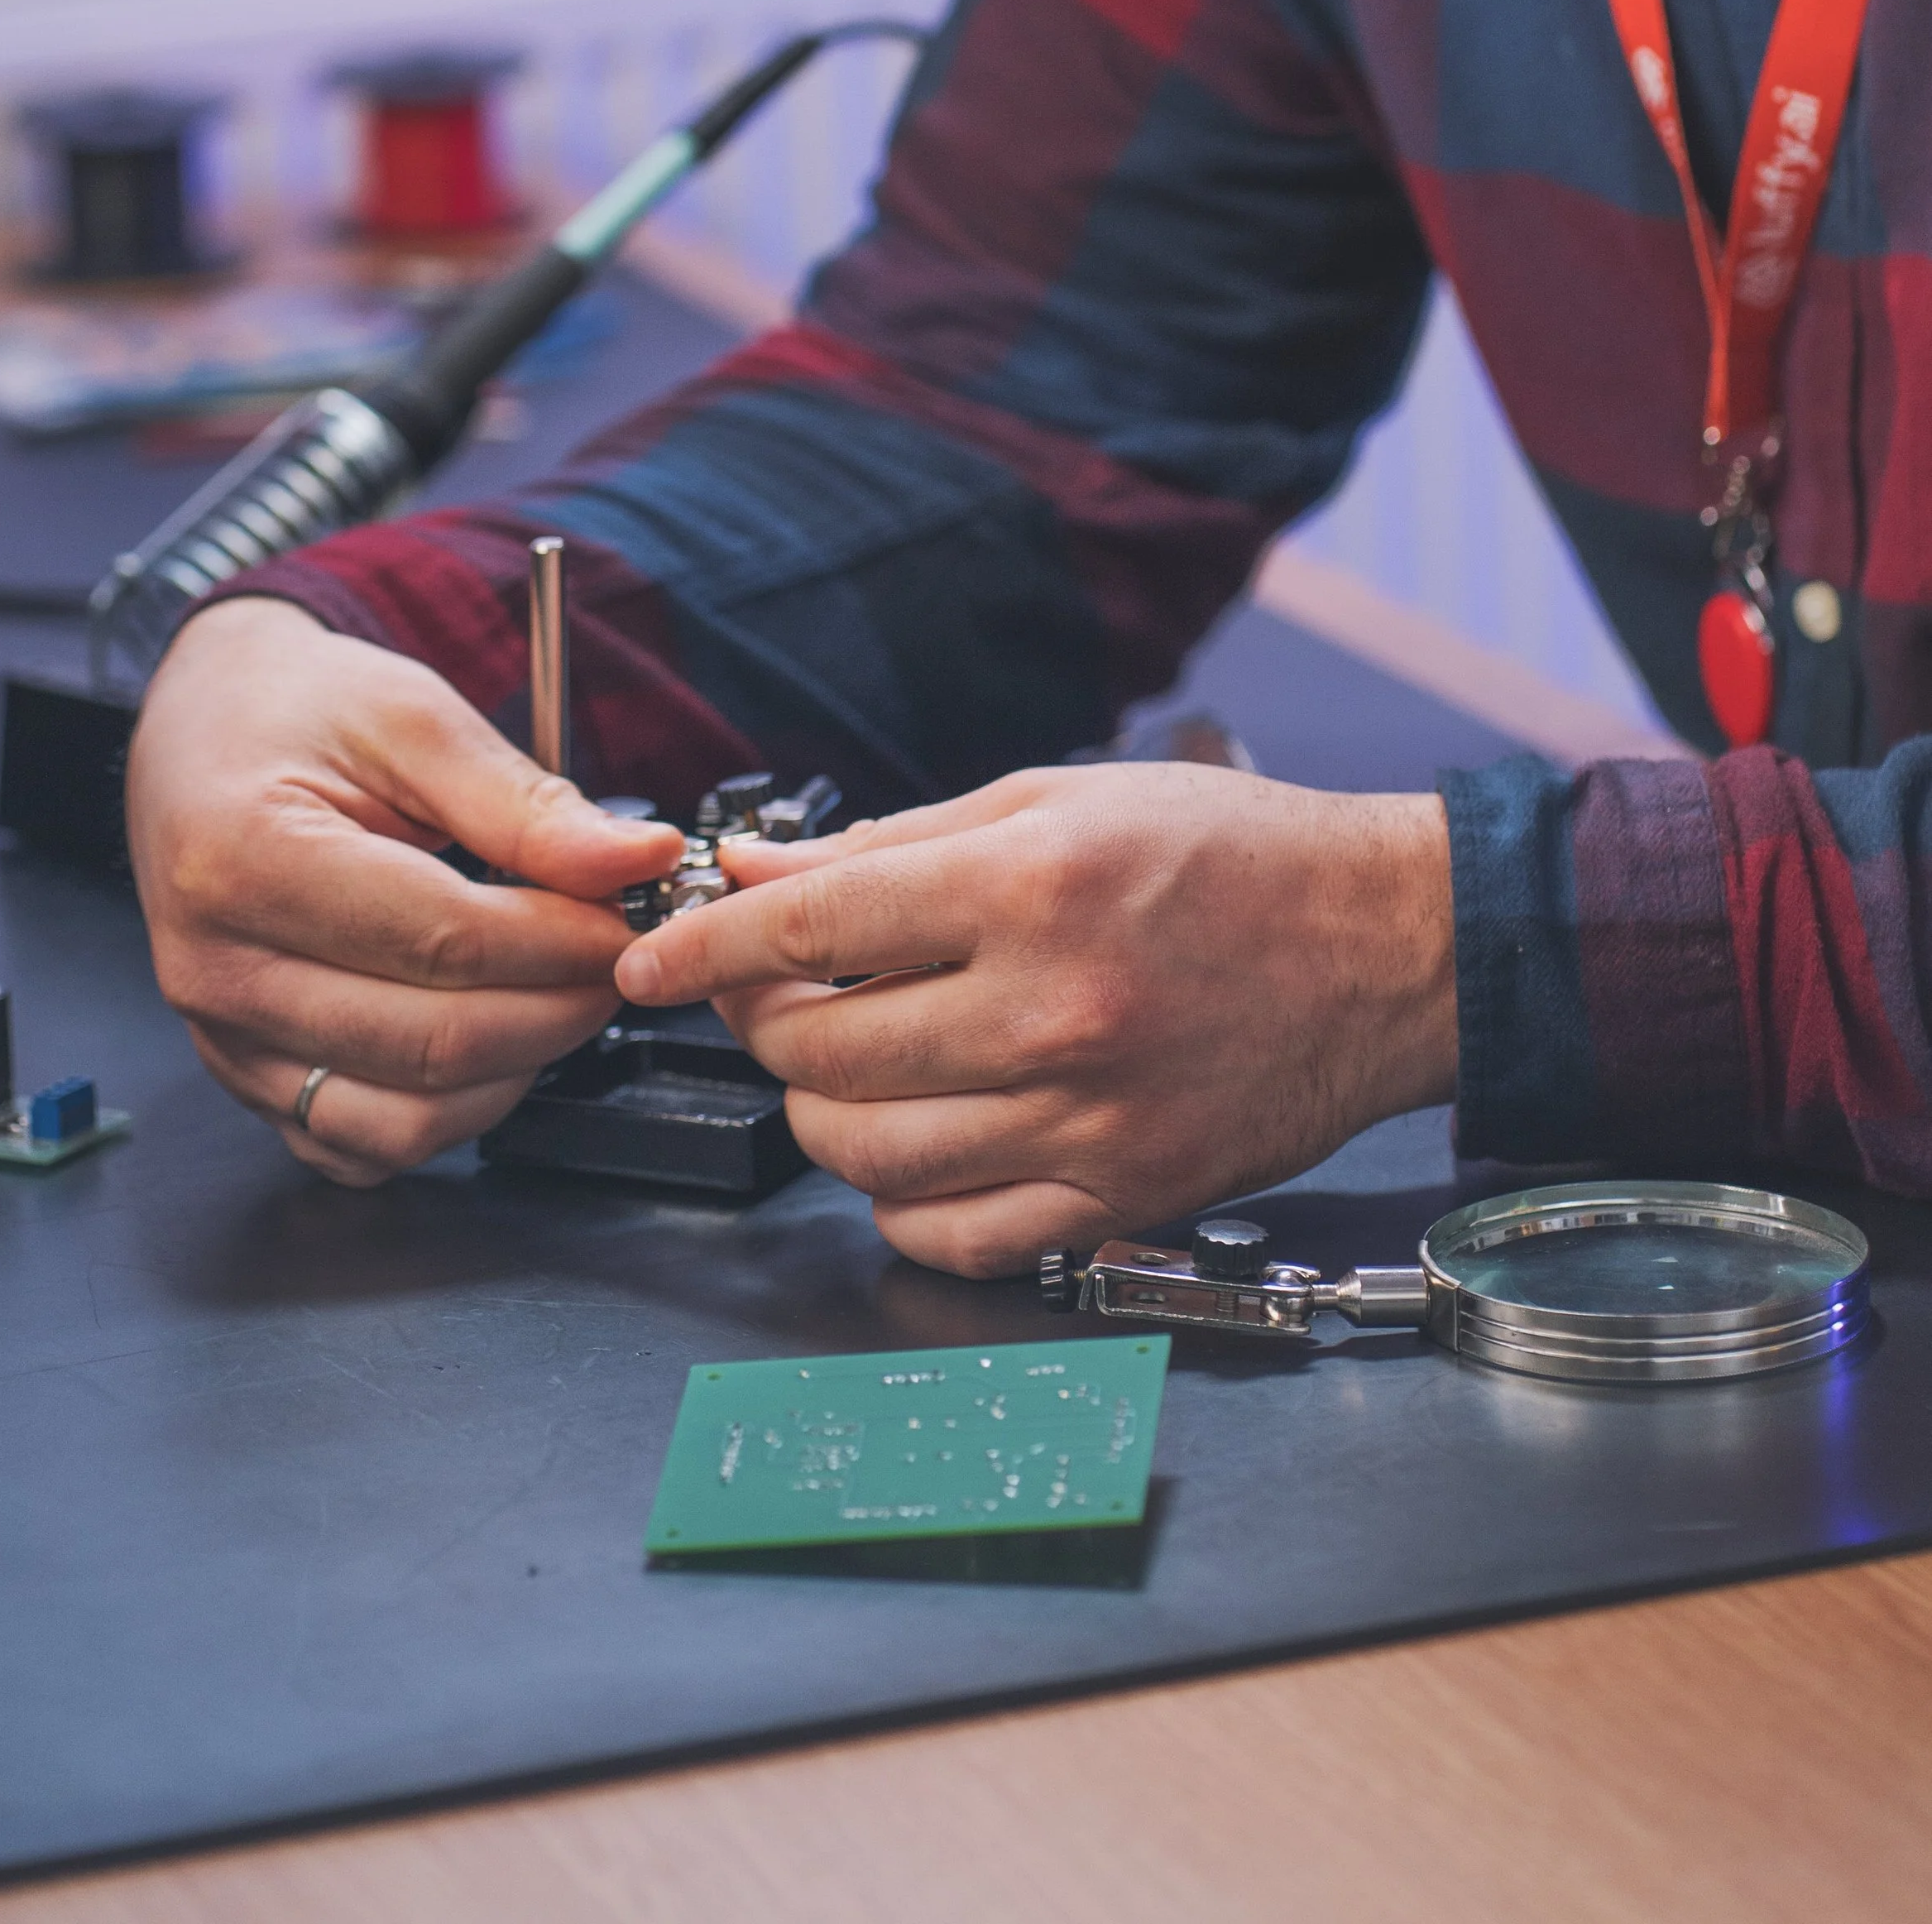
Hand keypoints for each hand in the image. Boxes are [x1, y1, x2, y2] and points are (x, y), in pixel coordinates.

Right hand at [127, 598, 679, 1186]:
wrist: (203, 728)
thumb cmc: (297, 710)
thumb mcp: (414, 718)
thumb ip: (524, 805)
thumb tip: (637, 863)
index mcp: (245, 861)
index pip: (443, 941)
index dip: (563, 940)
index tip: (633, 918)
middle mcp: (216, 970)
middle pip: (431, 1043)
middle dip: (558, 1008)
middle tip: (620, 958)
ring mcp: (223, 1041)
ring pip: (404, 1121)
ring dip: (514, 1071)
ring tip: (561, 994)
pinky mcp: (245, 1080)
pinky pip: (363, 1146)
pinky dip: (448, 1113)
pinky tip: (490, 1039)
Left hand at [613, 764, 1456, 1274]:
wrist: (1383, 949)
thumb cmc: (1228, 856)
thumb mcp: (1057, 799)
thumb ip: (895, 845)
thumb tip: (755, 872)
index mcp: (1031, 889)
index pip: (809, 930)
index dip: (704, 948)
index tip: (653, 961)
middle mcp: (1052, 1012)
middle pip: (821, 1055)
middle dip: (764, 1024)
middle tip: (776, 995)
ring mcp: (1087, 1122)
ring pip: (868, 1157)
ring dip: (819, 1116)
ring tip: (845, 1066)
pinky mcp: (1122, 1199)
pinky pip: (955, 1238)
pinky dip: (902, 1202)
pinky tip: (915, 1143)